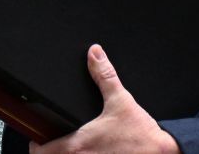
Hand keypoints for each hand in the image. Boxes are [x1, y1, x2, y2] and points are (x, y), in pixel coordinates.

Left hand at [30, 44, 180, 153]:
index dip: (36, 145)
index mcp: (78, 144)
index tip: (39, 139)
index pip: (39, 152)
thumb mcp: (120, 100)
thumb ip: (104, 75)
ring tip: (70, 153)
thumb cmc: (140, 134)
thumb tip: (94, 54)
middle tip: (53, 147)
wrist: (162, 153)